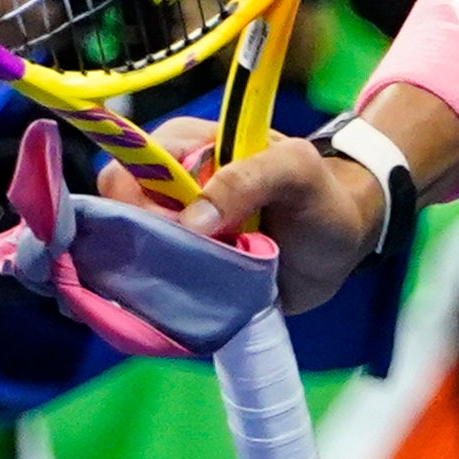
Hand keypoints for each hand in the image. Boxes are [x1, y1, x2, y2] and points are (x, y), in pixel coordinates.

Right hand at [90, 114, 386, 313]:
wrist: (343, 242)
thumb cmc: (321, 195)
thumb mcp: (296, 171)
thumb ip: (250, 178)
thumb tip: (192, 220)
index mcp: (183, 149)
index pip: (125, 170)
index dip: (136, 204)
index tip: (177, 232)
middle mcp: (164, 191)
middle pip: (116, 220)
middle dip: (144, 248)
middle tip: (192, 265)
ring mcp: (169, 236)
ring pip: (125, 259)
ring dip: (150, 279)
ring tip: (191, 290)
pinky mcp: (178, 273)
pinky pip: (147, 289)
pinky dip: (157, 301)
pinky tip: (179, 309)